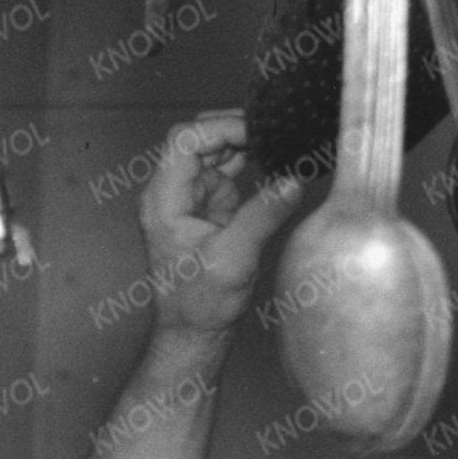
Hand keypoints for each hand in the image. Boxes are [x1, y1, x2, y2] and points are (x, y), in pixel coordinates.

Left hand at [138, 113, 302, 339]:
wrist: (193, 331)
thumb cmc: (200, 304)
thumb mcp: (234, 261)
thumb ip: (262, 217)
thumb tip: (293, 179)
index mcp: (164, 202)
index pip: (183, 140)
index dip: (220, 127)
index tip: (257, 133)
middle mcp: (170, 194)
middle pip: (196, 138)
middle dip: (233, 130)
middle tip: (271, 136)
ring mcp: (188, 197)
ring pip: (211, 149)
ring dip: (242, 143)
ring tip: (277, 147)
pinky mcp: (206, 205)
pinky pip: (224, 169)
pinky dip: (246, 160)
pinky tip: (270, 163)